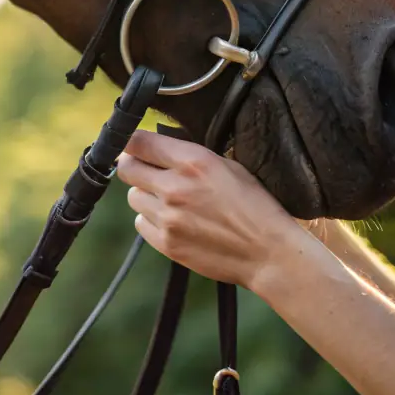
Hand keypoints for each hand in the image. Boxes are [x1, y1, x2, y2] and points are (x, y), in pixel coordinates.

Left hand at [116, 130, 308, 290]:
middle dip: (134, 166)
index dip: (132, 141)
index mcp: (193, 161)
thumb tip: (158, 148)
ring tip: (170, 201)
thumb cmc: (254, 205)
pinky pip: (141, 224)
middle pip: (127, 168)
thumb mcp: (228, 165)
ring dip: (146, 195)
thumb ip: (189, 156)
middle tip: (147, 171)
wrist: (268, 253)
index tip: (134, 145)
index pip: (138, 142)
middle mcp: (175, 187)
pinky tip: (173, 221)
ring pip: (133, 197)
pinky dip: (151, 221)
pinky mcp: (167, 244)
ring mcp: (168, 218)